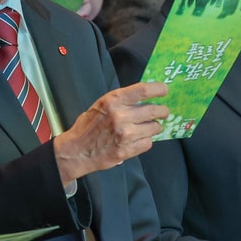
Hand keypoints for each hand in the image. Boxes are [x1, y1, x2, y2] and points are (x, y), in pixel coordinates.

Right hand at [54, 82, 168, 184]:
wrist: (76, 151)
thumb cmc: (89, 127)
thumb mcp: (102, 106)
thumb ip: (122, 101)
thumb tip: (146, 97)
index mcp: (113, 101)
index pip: (143, 90)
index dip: (158, 89)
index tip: (165, 90)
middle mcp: (120, 116)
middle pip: (154, 110)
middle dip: (163, 111)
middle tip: (163, 112)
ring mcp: (124, 135)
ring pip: (154, 128)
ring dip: (154, 127)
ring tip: (146, 128)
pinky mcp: (127, 150)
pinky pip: (148, 143)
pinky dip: (145, 141)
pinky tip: (137, 140)